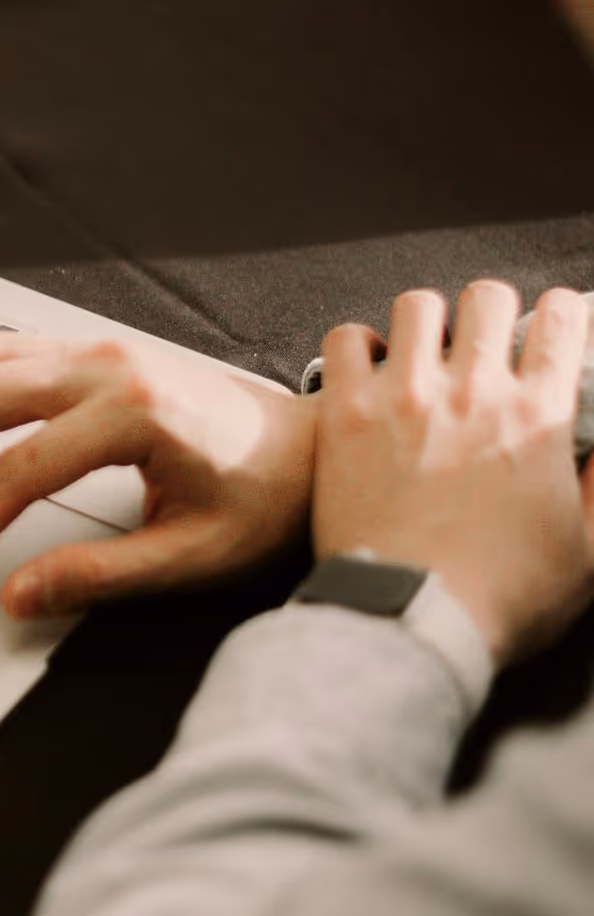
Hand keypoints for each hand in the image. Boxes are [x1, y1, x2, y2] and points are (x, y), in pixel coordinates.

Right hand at [0, 334, 315, 617]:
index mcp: (135, 413)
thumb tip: (18, 596)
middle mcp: (107, 363)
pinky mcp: (90, 349)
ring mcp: (95, 346)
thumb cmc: (264, 497)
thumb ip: (99, 577)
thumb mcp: (190, 555)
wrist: (308, 446)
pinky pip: (0, 355)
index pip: (16, 473)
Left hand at [313, 283, 593, 666]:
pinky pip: (346, 340)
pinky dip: (359, 345)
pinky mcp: (345, 412)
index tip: (552, 327)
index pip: (560, 319)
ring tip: (424, 351)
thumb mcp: (589, 551)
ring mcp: (404, 396)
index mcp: (538, 417)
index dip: (560, 313)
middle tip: (483, 341)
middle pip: (487, 296)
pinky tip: (368, 368)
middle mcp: (472, 392)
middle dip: (491, 311)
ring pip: (417, 306)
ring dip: (426, 324)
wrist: (409, 618)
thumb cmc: (502, 597)